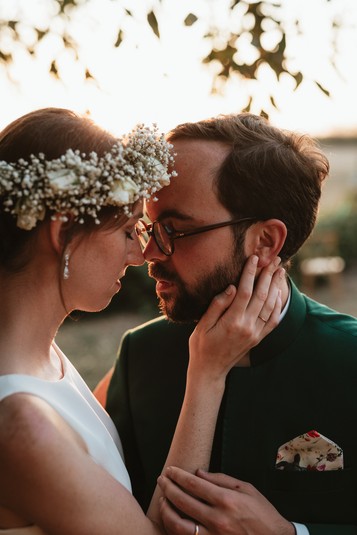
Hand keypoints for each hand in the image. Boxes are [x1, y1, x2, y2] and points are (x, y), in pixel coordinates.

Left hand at [158, 467, 294, 534]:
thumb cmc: (263, 515)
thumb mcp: (246, 489)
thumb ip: (221, 479)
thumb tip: (199, 473)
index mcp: (226, 500)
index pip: (193, 484)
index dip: (178, 476)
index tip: (171, 470)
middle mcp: (217, 519)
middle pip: (182, 501)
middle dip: (168, 488)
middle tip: (162, 480)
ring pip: (178, 525)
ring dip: (166, 511)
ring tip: (162, 500)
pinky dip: (175, 529)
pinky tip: (171, 520)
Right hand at [188, 255, 283, 380]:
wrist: (210, 370)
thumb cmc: (201, 346)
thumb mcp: (202, 325)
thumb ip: (218, 305)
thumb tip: (232, 287)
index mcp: (232, 321)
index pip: (245, 291)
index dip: (251, 273)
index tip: (254, 258)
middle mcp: (247, 327)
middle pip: (262, 296)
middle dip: (268, 275)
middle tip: (274, 260)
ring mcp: (255, 334)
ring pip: (270, 306)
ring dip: (276, 287)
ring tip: (279, 271)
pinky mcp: (258, 338)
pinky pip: (273, 321)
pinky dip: (278, 306)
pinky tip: (279, 294)